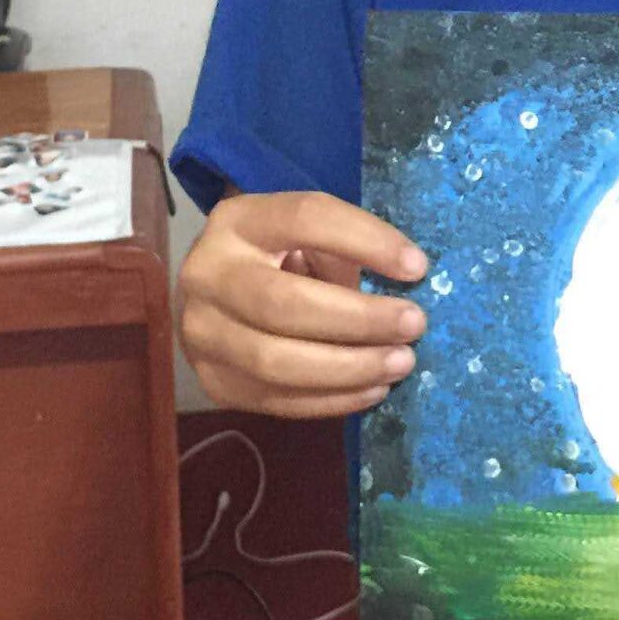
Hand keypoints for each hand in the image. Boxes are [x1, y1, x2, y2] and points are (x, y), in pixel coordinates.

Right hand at [177, 190, 429, 417]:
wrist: (218, 297)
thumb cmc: (282, 259)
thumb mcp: (309, 238)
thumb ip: (346, 252)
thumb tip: (409, 282)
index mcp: (237, 221)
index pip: (304, 219)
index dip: (365, 241)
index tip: (417, 267)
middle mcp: (206, 274)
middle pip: (284, 303)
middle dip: (359, 319)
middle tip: (413, 325)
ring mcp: (201, 334)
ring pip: (276, 362)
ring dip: (350, 368)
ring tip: (399, 363)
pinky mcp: (213, 382)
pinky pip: (276, 400)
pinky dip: (333, 399)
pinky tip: (373, 388)